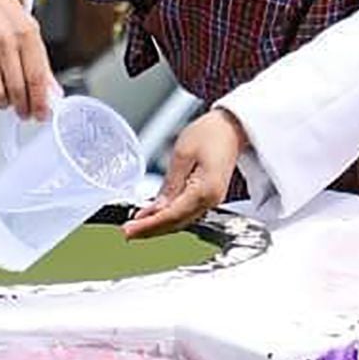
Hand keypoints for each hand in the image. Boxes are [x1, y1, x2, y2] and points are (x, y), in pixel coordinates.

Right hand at [0, 0, 53, 121]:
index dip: (40, 101)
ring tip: (11, 103)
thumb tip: (53, 94)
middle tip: (27, 113)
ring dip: (6, 105)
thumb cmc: (11, 18)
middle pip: (17, 89)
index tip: (42, 114)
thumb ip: (43, 67)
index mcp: (27, 36)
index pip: (36, 77)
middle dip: (24, 108)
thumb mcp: (34, 36)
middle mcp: (5, 42)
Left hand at [124, 109, 248, 237]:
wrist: (231, 127)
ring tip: (136, 227)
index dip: (149, 224)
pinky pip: (186, 212)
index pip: (172, 215)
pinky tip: (154, 217)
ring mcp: (211, 200)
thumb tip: (157, 208)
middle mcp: (211, 200)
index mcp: (206, 190)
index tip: (129, 229)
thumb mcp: (183, 155)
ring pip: (180, 220)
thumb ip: (170, 184)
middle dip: (150, 229)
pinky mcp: (208, 197)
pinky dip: (168, 217)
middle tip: (127, 232)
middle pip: (176, 222)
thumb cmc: (210, 133)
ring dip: (158, 225)